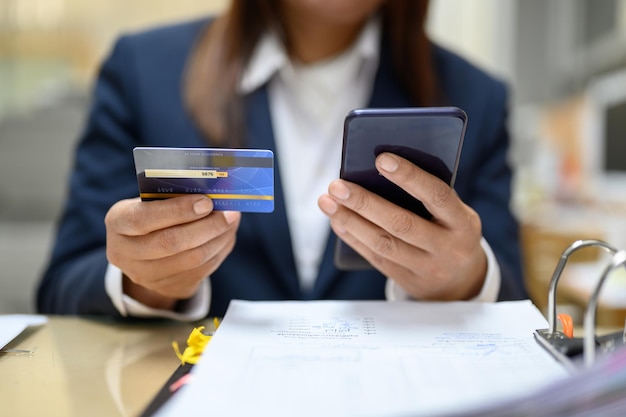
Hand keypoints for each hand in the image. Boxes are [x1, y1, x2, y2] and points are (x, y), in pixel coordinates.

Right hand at [105, 195, 240, 309]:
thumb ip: (174, 197)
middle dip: (206, 226)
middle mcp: (125, 252)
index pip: (144, 218)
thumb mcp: (151, 202)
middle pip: (170, 243)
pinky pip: (201, 271)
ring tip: (232, 221)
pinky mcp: (168, 288)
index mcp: (118, 222)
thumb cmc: (153, 215)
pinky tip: (227, 236)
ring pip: (190, 259)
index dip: (178, 211)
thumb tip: (215, 192)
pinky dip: (219, 251)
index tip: (206, 202)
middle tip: (229, 212)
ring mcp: (146, 275)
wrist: (144, 252)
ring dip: (218, 239)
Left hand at [318, 152, 485, 300]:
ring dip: (350, 221)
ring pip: (382, 244)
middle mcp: (447, 248)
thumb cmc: (451, 230)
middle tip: (337, 185)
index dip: (410, 177)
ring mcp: (426, 268)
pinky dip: (352, 236)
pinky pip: (375, 257)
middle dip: (365, 203)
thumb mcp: (453, 212)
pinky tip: (336, 219)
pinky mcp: (406, 281)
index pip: (437, 195)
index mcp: (463, 223)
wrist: (461, 281)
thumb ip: (427, 194)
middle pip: (401, 224)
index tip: (381, 159)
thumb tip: (379, 168)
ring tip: (328, 201)